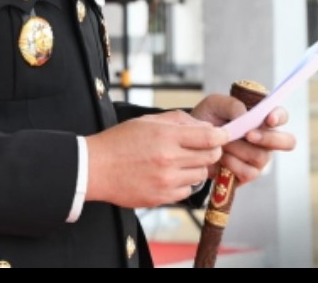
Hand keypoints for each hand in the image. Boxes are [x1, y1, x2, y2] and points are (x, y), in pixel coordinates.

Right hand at [84, 110, 228, 207]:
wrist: (95, 168)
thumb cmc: (119, 142)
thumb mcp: (146, 121)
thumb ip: (177, 120)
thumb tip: (204, 126)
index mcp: (166, 137)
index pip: (209, 138)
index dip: (221, 136)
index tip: (222, 135)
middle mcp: (169, 159)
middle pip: (211, 157)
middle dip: (211, 151)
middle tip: (200, 148)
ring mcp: (167, 181)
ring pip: (201, 175)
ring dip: (196, 167)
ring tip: (178, 161)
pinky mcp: (163, 197)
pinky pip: (188, 190)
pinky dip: (183, 183)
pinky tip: (168, 175)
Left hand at [191, 94, 295, 184]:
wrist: (192, 141)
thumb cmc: (207, 118)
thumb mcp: (214, 104)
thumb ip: (232, 105)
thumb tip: (246, 115)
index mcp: (261, 118)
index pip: (281, 116)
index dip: (279, 117)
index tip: (268, 119)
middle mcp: (266, 138)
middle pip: (287, 142)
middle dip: (270, 138)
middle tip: (249, 135)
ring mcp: (259, 157)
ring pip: (262, 157)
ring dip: (239, 149)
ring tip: (222, 143)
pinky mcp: (249, 173)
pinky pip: (249, 171)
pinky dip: (232, 163)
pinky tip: (221, 157)